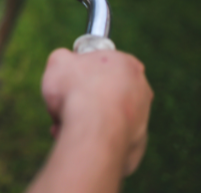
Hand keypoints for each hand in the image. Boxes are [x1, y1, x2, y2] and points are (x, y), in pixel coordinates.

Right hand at [41, 48, 153, 175]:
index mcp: (126, 63)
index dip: (80, 72)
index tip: (68, 81)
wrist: (92, 128)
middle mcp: (141, 88)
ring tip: (65, 124)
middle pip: (105, 91)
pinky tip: (77, 138)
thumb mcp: (58, 61)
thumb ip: (63, 58)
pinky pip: (109, 137)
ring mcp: (142, 116)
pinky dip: (94, 138)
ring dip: (85, 120)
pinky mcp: (137, 142)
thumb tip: (64, 63)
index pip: (102, 64)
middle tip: (65, 104)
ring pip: (106, 116)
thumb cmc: (76, 90)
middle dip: (84, 99)